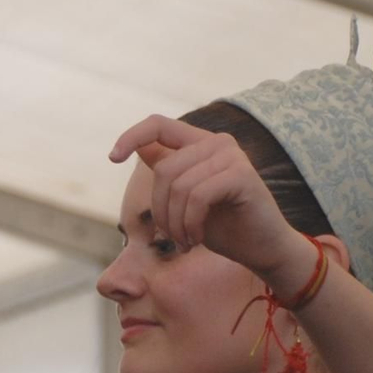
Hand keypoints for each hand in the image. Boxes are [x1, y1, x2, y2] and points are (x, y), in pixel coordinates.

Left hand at [108, 116, 310, 284]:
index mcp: (200, 144)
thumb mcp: (184, 198)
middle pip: (164, 169)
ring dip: (175, 223)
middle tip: (173, 237)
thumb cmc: (221, 225)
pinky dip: (191, 223)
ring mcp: (232, 155)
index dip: (131, 136)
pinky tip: (197, 238)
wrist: (261, 248)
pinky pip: (197, 197)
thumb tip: (138, 149)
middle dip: (160, 210)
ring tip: (185, 241)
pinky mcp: (242, 174)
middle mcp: (217, 142)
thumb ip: (168, 171)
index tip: (112, 158)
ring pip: (178, 185)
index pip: (158, 125)